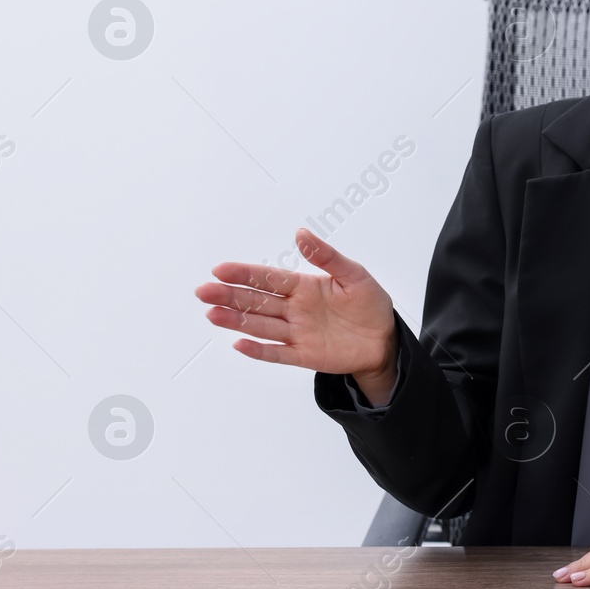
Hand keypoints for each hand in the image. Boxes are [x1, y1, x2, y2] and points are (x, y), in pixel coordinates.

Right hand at [195, 227, 395, 380]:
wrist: (385, 339)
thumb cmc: (370, 305)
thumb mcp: (354, 275)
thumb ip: (327, 257)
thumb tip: (301, 233)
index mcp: (304, 287)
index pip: (269, 278)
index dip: (245, 274)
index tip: (220, 270)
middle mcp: (295, 309)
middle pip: (257, 301)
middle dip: (230, 296)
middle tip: (204, 291)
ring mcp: (297, 332)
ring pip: (261, 326)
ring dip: (236, 320)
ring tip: (212, 314)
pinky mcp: (304, 355)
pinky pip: (277, 353)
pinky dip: (258, 350)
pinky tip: (239, 344)